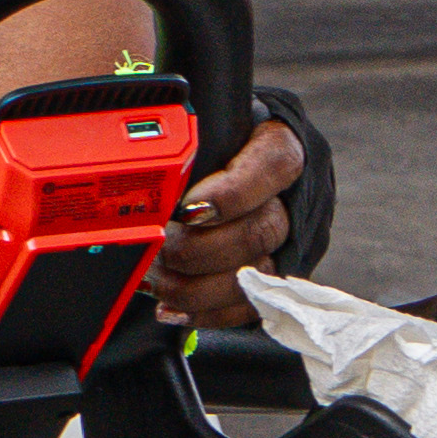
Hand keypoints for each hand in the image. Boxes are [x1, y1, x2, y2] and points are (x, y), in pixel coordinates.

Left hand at [153, 116, 306, 318]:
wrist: (235, 152)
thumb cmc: (212, 139)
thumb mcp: (201, 125)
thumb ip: (182, 139)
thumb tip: (143, 164)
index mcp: (278, 145)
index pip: (274, 165)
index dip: (231, 194)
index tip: (186, 210)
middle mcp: (293, 195)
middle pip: (263, 231)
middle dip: (201, 250)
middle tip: (161, 250)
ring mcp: (290, 240)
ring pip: (257, 275)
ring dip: (198, 287)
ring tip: (158, 281)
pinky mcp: (275, 275)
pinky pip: (250, 306)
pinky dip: (207, 312)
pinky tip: (173, 308)